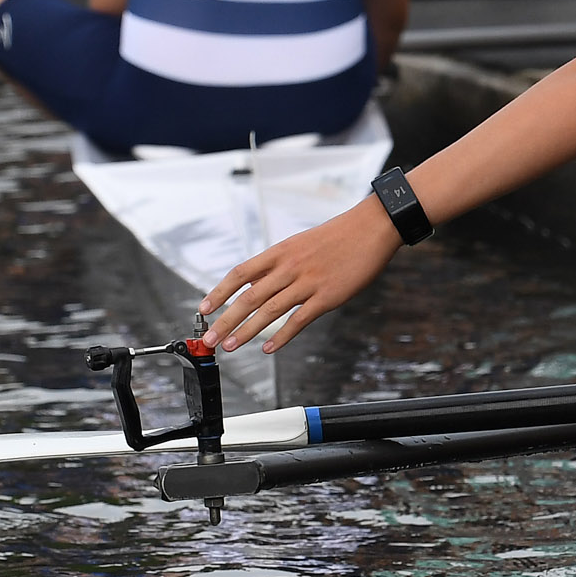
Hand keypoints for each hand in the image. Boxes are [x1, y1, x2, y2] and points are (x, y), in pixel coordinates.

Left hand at [201, 198, 403, 352]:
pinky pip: (299, 320)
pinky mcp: (327, 297)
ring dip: (246, 331)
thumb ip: (277, 265)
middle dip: (226, 320)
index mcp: (280, 252)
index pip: (240, 274)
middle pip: (249, 297)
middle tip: (210, 338)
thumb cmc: (337, 236)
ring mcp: (308, 282)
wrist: (371, 227)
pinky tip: (269, 348)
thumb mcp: (299, 243)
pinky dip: (282, 337)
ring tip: (230, 346)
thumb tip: (253, 283)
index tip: (204, 309)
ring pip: (269, 311)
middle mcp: (290, 267)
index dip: (219, 292)